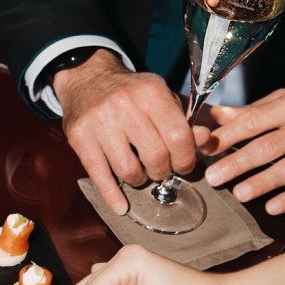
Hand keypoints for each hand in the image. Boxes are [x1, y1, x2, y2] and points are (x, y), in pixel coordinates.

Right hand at [55, 51, 200, 213]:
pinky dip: (112, 196)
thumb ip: (184, 121)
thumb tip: (205, 141)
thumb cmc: (131, 93)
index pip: (178, 137)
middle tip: (160, 170)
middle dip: (162, 171)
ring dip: (140, 180)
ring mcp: (99, 122)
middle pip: (155, 157)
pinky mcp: (80, 137)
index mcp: (150, 92)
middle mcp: (124, 104)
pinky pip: (99, 175)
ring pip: (129, 170)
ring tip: (140, 173)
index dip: (185, 158)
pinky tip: (121, 206)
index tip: (183, 165)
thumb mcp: (161, 98)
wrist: (88, 78)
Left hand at [199, 86, 284, 214]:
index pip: (256, 120)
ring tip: (239, 194)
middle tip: (213, 177)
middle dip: (238, 163)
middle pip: (269, 146)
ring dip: (262, 183)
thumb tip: (215, 116)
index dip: (229, 136)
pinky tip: (273, 208)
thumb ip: (253, 110)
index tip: (207, 149)